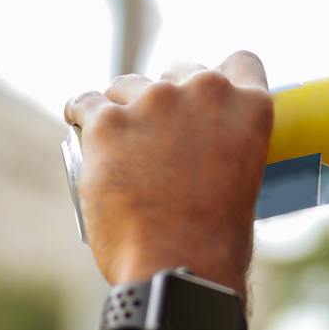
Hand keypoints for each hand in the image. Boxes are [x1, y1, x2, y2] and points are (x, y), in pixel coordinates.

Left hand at [63, 51, 272, 288]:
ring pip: (129, 84)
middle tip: (159, 129)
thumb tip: (203, 157)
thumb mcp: (245, 182)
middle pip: (181, 69)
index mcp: (250, 107)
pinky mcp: (108, 122)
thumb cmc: (215, 243)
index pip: (241, 62)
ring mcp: (154, 102)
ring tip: (118, 140)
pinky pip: (84, 102)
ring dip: (124, 104)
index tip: (205, 95)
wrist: (177, 267)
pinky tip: (78, 121)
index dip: (222, 76)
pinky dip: (81, 112)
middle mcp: (205, 91)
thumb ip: (229, 151)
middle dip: (170, 92)